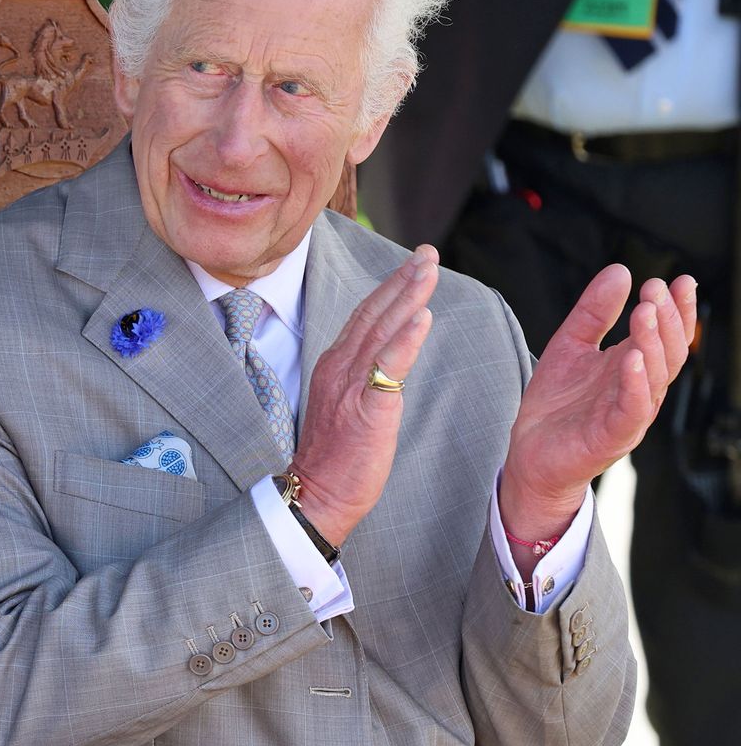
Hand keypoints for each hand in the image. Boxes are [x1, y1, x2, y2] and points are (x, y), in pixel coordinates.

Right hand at [291, 245, 439, 545]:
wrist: (317, 492)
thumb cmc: (335, 455)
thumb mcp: (346, 403)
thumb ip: (363, 375)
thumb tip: (388, 356)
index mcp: (335, 364)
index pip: (365, 316)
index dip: (390, 287)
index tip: (414, 264)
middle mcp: (339, 367)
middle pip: (374, 313)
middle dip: (402, 279)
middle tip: (427, 252)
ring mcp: (350, 386)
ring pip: (382, 331)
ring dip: (407, 297)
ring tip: (428, 270)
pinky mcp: (365, 409)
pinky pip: (386, 369)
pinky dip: (404, 341)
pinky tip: (421, 319)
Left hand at [500, 267, 696, 539]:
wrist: (529, 453)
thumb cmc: (556, 403)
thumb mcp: (570, 345)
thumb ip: (593, 311)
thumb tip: (620, 270)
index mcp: (632, 367)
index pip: (666, 335)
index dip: (677, 309)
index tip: (681, 279)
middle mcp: (638, 389)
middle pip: (666, 352)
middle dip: (666, 319)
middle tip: (657, 289)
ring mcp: (629, 414)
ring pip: (654, 378)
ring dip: (652, 342)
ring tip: (645, 312)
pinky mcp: (611, 436)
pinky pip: (632, 410)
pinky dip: (636, 384)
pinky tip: (633, 359)